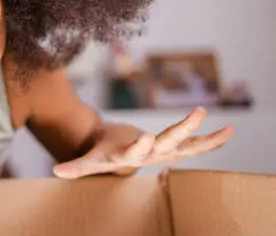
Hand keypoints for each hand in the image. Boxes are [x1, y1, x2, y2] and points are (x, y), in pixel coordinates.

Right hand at [53, 107, 234, 178]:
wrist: (117, 158)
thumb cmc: (102, 153)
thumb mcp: (90, 160)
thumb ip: (76, 167)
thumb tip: (57, 172)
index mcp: (127, 156)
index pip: (133, 153)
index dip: (140, 146)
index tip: (146, 136)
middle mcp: (150, 156)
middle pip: (168, 143)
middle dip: (183, 129)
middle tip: (197, 114)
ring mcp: (165, 152)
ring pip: (188, 145)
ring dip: (207, 137)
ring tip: (228, 129)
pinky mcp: (173, 147)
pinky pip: (196, 145)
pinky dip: (212, 140)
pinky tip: (229, 132)